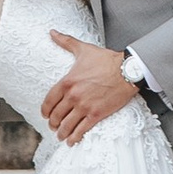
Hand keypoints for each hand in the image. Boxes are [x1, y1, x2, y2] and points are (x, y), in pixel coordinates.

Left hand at [41, 29, 137, 144]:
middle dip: (53, 123)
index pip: (49, 101)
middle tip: (53, 127)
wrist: (127, 70)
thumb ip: (65, 42)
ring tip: (61, 136)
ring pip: (67, 125)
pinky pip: (81, 130)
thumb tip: (52, 32)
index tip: (45, 115)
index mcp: (67, 81)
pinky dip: (75, 138)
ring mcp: (84, 107)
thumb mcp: (83, 49)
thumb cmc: (106, 59)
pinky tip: (72, 141)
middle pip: (57, 115)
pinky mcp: (96, 115)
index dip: (45, 111)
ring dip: (62, 133)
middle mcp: (73, 96)